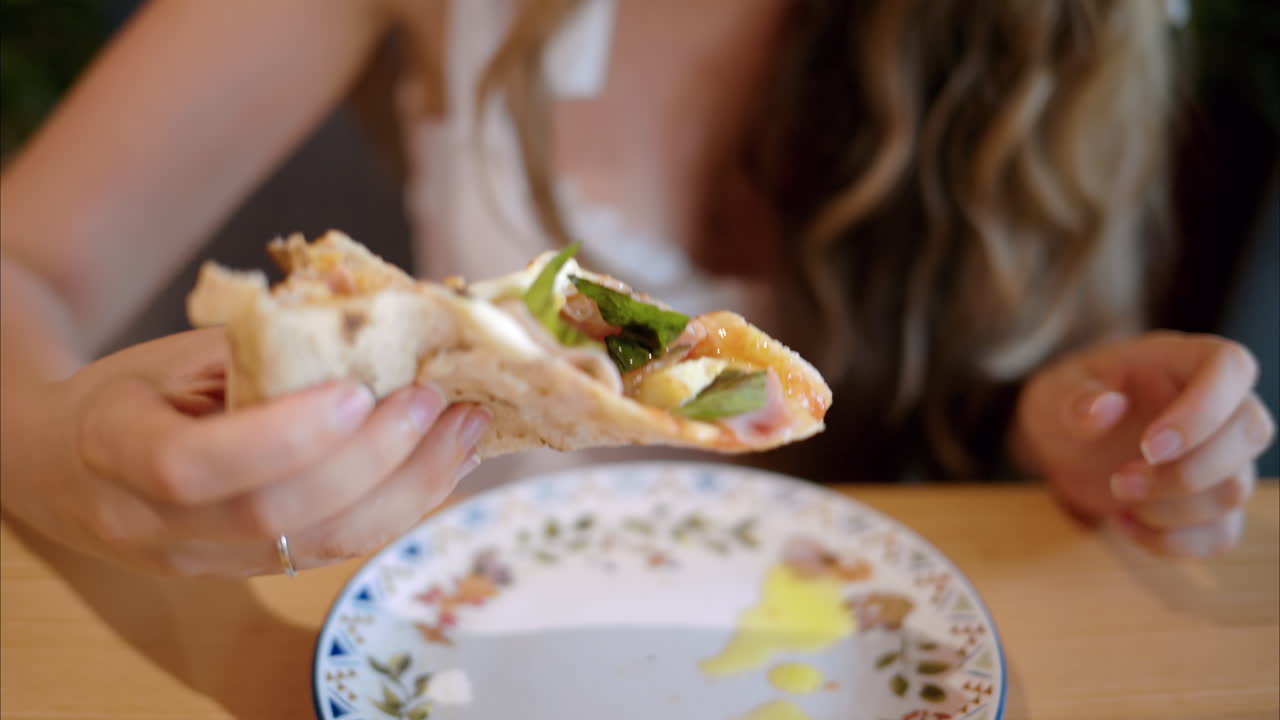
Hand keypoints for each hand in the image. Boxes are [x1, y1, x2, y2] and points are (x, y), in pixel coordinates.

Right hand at [0, 329, 489, 576]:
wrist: (69, 466)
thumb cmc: (131, 393)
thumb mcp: (172, 356)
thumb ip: (259, 353)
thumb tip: (382, 327)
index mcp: (115, 447)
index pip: (192, 466)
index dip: (282, 436)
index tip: (354, 392)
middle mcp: (155, 524)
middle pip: (275, 515)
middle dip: (372, 458)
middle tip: (436, 401)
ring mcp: (206, 561)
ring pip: (320, 545)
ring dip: (409, 488)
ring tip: (466, 430)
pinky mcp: (252, 573)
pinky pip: (336, 549)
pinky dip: (402, 506)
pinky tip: (445, 464)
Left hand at [1013, 331, 1273, 556]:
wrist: (1066, 443)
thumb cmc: (1069, 404)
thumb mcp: (1055, 393)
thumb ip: (1074, 399)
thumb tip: (1102, 409)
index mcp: (1183, 360)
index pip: (1231, 366)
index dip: (1203, 410)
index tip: (1148, 447)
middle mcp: (1218, 405)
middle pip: (1251, 432)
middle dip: (1184, 471)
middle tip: (1119, 480)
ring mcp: (1223, 455)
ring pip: (1236, 489)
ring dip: (1172, 508)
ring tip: (1117, 495)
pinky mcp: (1211, 500)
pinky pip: (1222, 533)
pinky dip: (1173, 541)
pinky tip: (1124, 524)